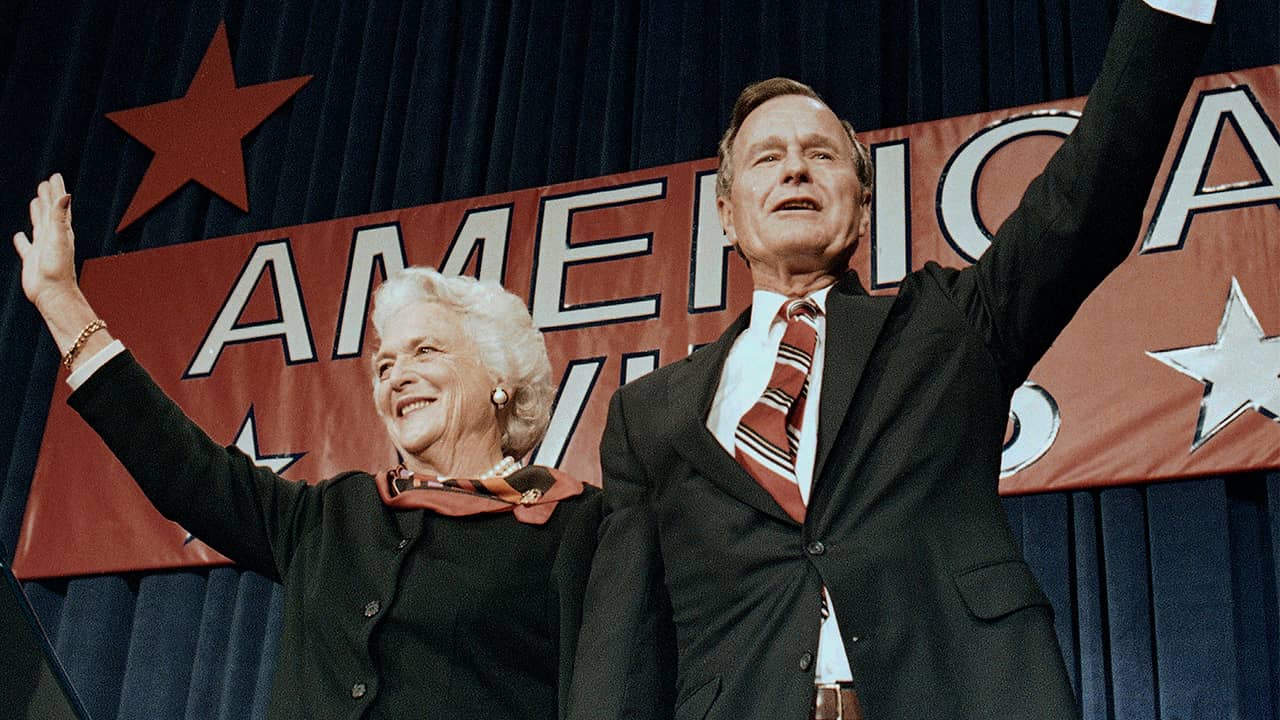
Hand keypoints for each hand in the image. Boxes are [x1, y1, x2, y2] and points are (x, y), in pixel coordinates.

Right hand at [12, 173, 78, 311]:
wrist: (52, 293)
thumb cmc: (57, 267)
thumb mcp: (59, 237)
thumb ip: (60, 216)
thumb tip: (65, 194)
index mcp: (61, 231)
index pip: (58, 206)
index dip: (56, 191)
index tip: (55, 176)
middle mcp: (53, 238)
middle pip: (49, 213)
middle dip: (47, 198)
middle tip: (45, 183)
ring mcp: (42, 248)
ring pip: (38, 226)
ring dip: (37, 214)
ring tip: (35, 202)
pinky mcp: (32, 260)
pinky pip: (25, 246)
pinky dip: (21, 240)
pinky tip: (19, 235)